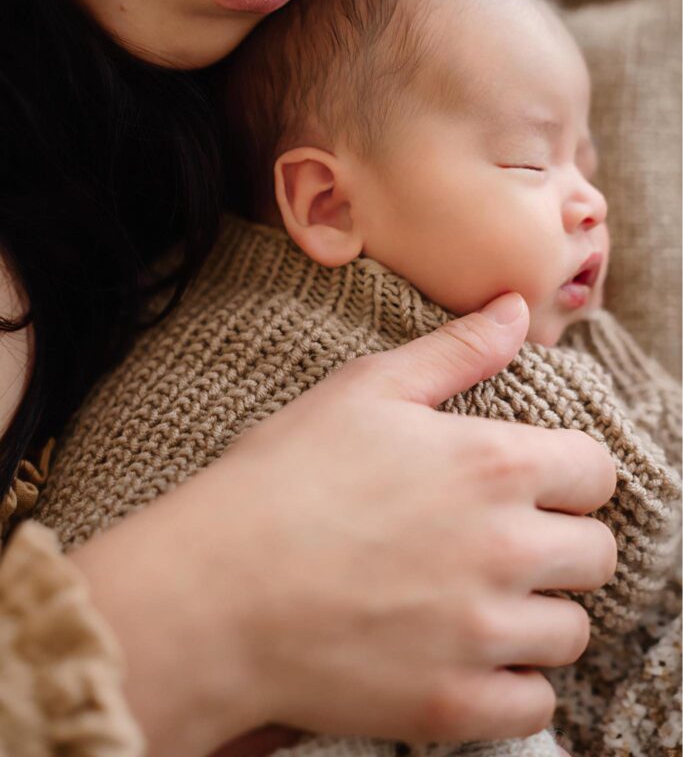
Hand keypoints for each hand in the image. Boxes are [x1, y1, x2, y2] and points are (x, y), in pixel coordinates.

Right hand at [70, 293, 615, 756]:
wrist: (213, 588)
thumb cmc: (283, 477)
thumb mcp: (366, 389)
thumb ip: (456, 351)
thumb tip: (516, 309)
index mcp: (492, 464)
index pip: (596, 472)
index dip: (569, 475)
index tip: (534, 486)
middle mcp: (505, 548)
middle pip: (595, 553)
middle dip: (562, 544)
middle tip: (505, 545)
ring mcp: (482, 633)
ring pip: (571, 632)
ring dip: (538, 616)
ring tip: (482, 602)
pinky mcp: (454, 704)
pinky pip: (533, 705)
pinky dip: (513, 685)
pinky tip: (468, 657)